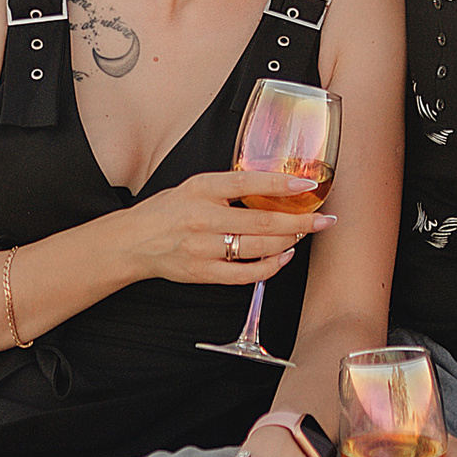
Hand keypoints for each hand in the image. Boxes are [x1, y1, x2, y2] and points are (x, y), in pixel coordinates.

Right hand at [115, 168, 336, 291]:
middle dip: (299, 221)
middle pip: (261, 221)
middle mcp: (203, 217)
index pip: (247, 182)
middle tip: (323, 220)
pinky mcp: (203, 273)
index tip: (307, 185)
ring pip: (257, 248)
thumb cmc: (168, 211)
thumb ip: (229, 186)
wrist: (133, 242)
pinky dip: (269, 267)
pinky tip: (282, 257)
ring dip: (287, 242)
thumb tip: (274, 186)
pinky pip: (245, 274)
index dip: (281, 183)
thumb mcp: (196, 186)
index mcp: (202, 188)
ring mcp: (203, 248)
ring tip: (302, 235)